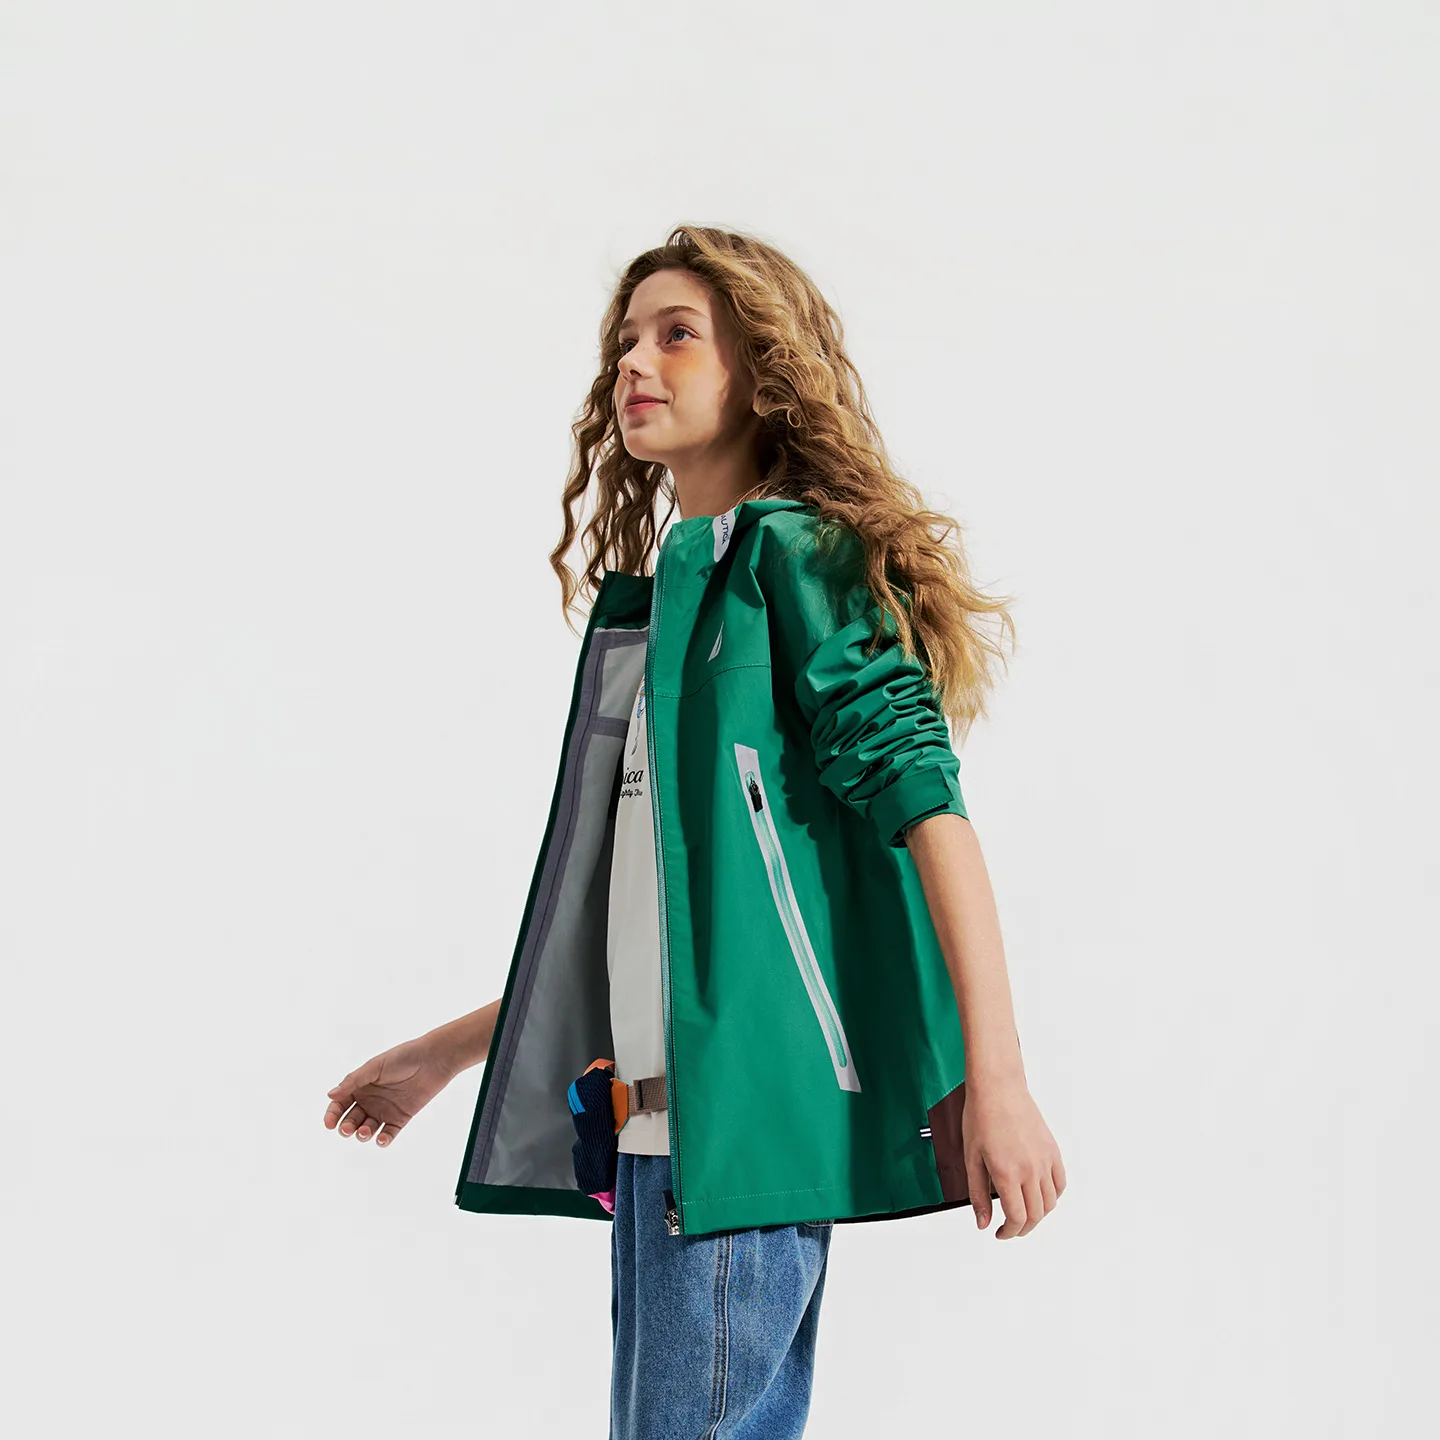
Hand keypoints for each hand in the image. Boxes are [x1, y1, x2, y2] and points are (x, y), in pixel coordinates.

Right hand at [323, 1036, 457, 1147]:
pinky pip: (388, 1134)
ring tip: (365, 1132)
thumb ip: (354, 1081)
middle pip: (351, 1120)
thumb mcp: (375, 1067)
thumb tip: (330, 1095)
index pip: (340, 1104)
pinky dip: (383, 1140)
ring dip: (362, 1135)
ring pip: (367, 1130)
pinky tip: (382, 1140)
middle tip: (347, 1129)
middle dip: (346, 1128)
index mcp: (360, 1086)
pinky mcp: (400, 1119)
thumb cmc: (403, 1057)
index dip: (333, 1115)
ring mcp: (384, 1111)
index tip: (330, 1124)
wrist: (432, 1060)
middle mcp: (369, 1100)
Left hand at [962, 1077, 1065, 1237]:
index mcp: (1007, 1173)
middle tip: (1010, 1228)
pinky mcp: (1053, 1151)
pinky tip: (1039, 1195)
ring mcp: (1045, 1160)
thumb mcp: (971, 1158)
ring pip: (1050, 1203)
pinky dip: (1053, 1196)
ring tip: (1023, 1212)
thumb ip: (978, 1194)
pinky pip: (1060, 1183)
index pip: (1017, 1218)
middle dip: (1023, 1228)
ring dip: (1038, 1214)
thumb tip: (982, 1222)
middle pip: (1036, 1215)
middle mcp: (1030, 1169)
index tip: (1000, 1233)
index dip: (1009, 1232)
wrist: (998, 1087)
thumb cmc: (981, 1117)